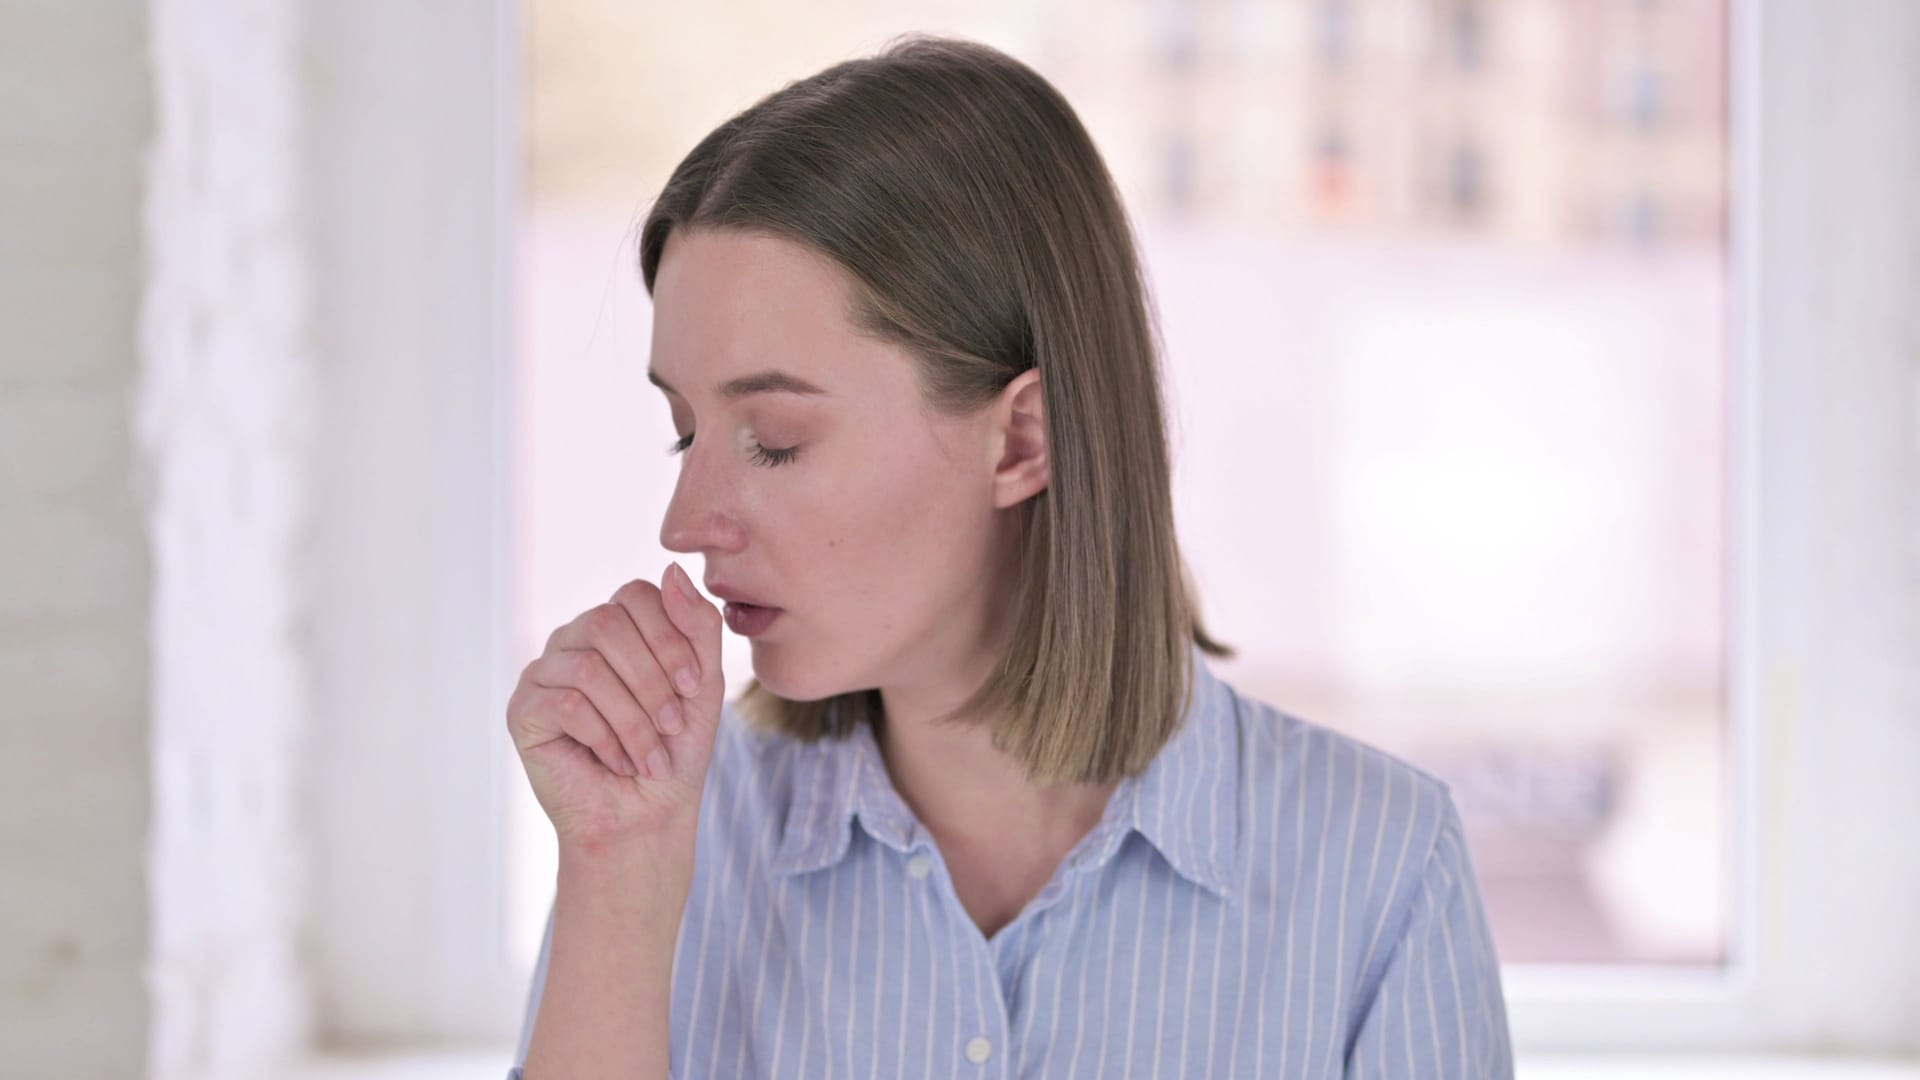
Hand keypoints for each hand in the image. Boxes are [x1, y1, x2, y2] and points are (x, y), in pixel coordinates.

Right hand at [506, 561, 723, 849]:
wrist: (646, 815)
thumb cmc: (675, 748)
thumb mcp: (702, 683)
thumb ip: (697, 626)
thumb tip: (671, 568)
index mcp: (616, 625)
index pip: (637, 594)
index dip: (670, 638)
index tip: (695, 688)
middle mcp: (573, 639)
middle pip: (607, 624)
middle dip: (652, 680)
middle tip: (671, 727)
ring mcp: (544, 672)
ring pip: (589, 668)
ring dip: (633, 719)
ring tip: (647, 756)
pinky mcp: (522, 710)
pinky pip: (566, 704)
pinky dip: (604, 737)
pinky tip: (615, 762)